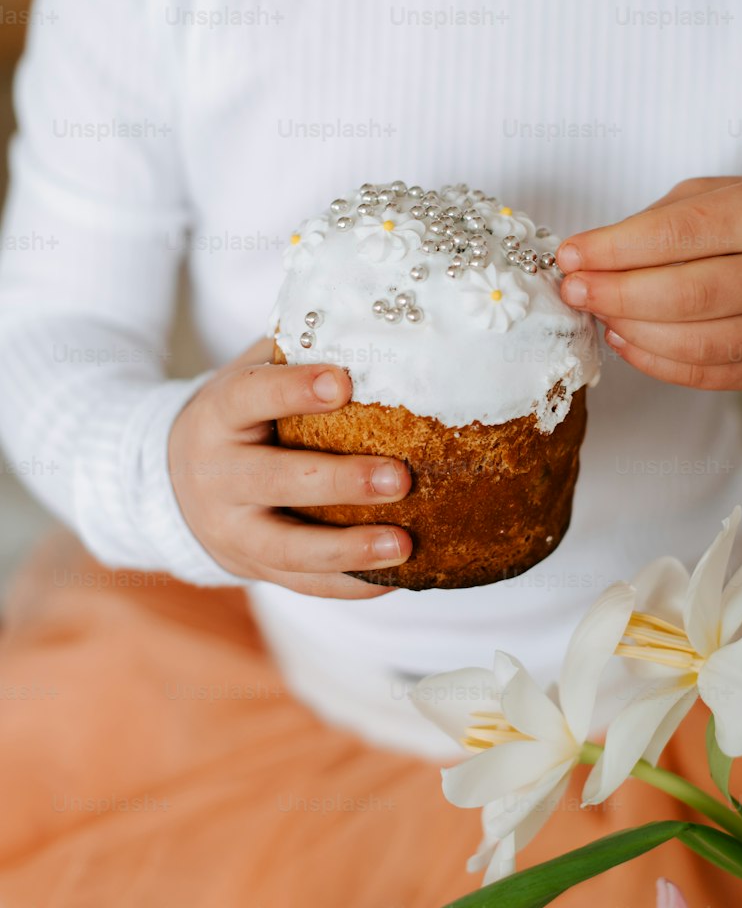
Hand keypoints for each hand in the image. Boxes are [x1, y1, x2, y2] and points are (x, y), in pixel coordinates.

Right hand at [168, 337, 412, 596]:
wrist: (170, 481)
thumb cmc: (240, 416)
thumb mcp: (249, 375)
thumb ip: (295, 354)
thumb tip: (369, 321)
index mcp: (218, 415)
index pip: (251, 397)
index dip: (294, 389)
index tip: (343, 381)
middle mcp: (217, 476)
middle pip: (276, 481)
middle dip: (340, 482)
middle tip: (400, 478)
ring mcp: (231, 529)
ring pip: (288, 547)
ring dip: (349, 549)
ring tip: (404, 544)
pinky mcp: (252, 567)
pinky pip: (302, 584)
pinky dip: (349, 586)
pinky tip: (396, 577)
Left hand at [555, 176, 741, 390]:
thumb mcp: (717, 197)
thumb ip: (657, 223)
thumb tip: (589, 259)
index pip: (678, 235)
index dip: (614, 249)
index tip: (570, 256)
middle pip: (684, 294)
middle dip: (615, 294)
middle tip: (573, 291)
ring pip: (692, 343)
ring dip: (630, 330)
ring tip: (597, 313)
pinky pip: (703, 374)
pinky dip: (652, 360)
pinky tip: (624, 339)